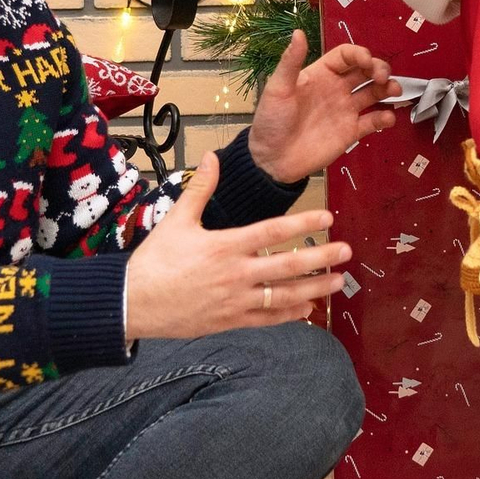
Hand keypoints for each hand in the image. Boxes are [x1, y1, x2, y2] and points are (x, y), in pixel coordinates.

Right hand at [124, 152, 349, 337]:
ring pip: (284, 296)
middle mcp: (236, 274)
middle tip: (346, 251)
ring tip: (337, 282)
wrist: (132, 302)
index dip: (303, 224)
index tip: (328, 217)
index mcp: (225, 245)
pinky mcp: (231, 321)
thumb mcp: (176, 219)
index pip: (273, 231)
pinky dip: (290, 315)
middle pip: (288, 266)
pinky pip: (267, 319)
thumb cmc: (155, 259)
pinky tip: (308, 310)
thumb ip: (200, 189)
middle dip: (321, 258)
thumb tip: (211, 156)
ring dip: (314, 289)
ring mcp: (236, 301)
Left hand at [247, 30, 399, 184]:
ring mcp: (345, 110)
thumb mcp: (278, 88)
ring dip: (388, 89)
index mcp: (320, 74)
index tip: (367, 61)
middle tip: (384, 77)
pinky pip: (373, 122)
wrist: (272, 159)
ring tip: (395, 91)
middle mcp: (336, 89)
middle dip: (379, 69)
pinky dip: (385, 118)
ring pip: (374, 93)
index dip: (360, 54)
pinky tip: (387, 118)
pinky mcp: (351, 132)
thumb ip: (291, 61)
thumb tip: (298, 32)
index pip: (346, 56)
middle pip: (365, 71)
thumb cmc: (271, 121)